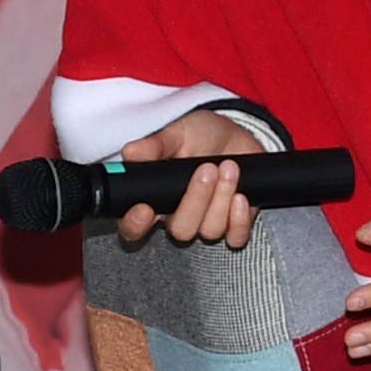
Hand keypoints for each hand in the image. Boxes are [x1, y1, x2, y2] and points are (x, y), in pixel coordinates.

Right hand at [110, 108, 266, 246]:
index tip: (145, 209)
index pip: (134, 227)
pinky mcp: (234, 226)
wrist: (236, 135)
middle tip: (207, 169)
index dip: (135, 225)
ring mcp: (207, 223)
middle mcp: (178, 216)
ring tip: (229, 166)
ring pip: (210, 230)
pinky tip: (240, 196)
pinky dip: (239, 218)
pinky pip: (235, 237)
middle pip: (180, 230)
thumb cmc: (201, 136)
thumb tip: (130, 152)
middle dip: (196, 200)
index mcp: (156, 198)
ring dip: (221, 198)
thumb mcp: (177, 133)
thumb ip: (155, 145)